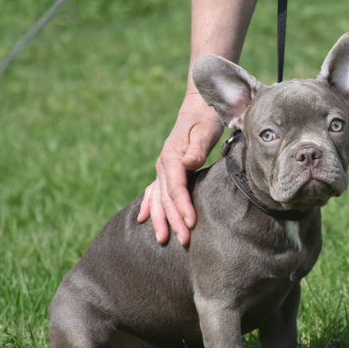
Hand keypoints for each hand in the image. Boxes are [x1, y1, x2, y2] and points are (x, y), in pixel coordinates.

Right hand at [138, 92, 222, 244]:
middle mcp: (164, 164)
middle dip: (173, 220)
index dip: (182, 207)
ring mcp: (163, 168)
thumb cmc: (206, 117)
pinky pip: (153, 191)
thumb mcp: (205, 128)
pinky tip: (142, 219)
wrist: (198, 106)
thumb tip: (189, 162)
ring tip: (162, 239)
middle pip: (166, 198)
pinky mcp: (167, 170)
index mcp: (172, 156)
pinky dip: (149, 206)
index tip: (191, 223)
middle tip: (183, 241)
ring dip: (160, 219)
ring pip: (158, 198)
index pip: (176, 188)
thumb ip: (198, 146)